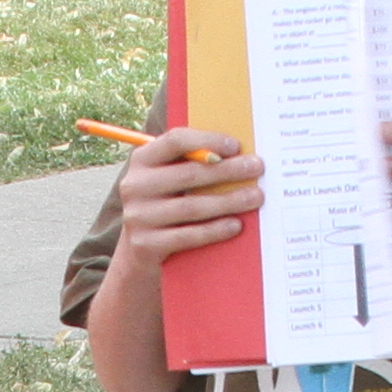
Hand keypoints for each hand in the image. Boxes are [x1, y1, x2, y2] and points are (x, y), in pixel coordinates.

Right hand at [112, 127, 261, 262]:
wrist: (139, 250)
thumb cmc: (165, 204)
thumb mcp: (168, 178)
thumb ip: (191, 162)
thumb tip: (237, 153)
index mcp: (141, 160)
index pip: (175, 141)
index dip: (207, 141)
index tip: (236, 146)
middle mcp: (134, 186)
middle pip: (188, 173)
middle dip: (228, 170)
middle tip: (257, 168)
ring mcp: (138, 216)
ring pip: (191, 206)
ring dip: (228, 201)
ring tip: (255, 197)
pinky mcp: (145, 244)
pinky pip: (187, 236)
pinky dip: (214, 230)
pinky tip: (236, 225)